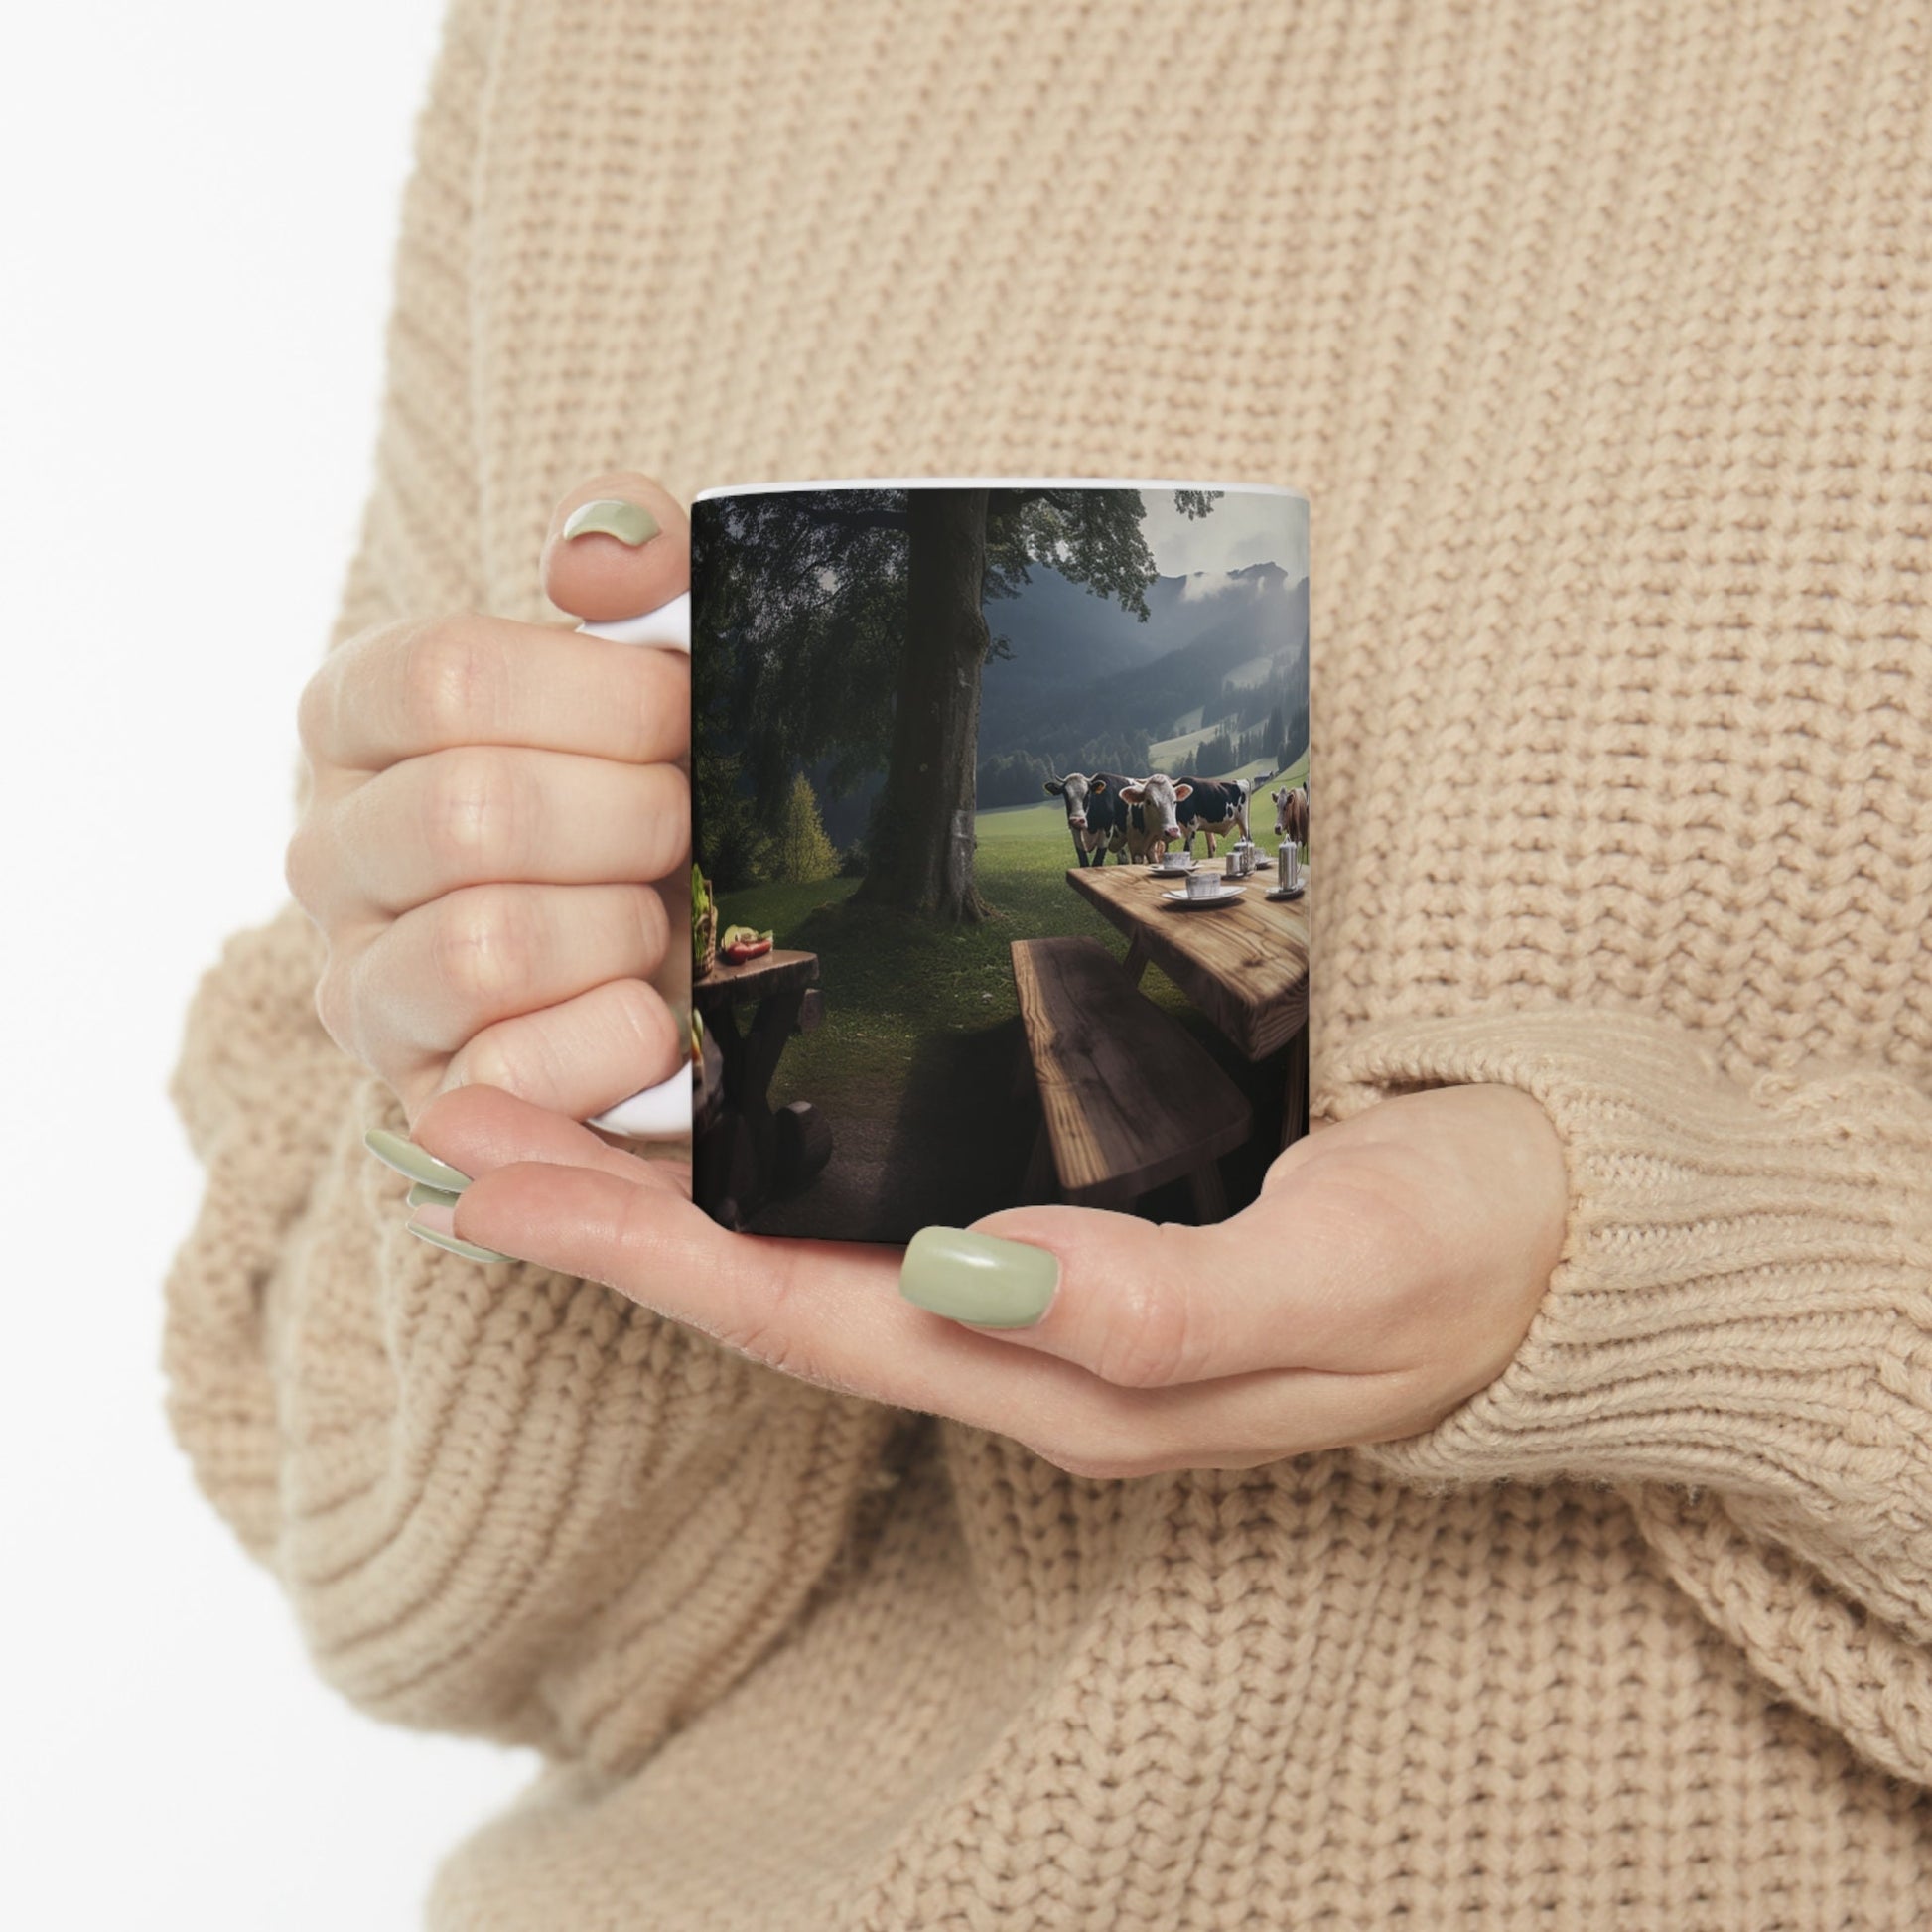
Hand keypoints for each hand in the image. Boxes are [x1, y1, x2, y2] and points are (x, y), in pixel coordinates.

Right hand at [287, 473, 691, 1125]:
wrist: (701, 947)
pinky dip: (614, 1040)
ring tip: (661, 920)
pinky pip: (508, 1076)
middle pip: (470, 814)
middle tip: (687, 825)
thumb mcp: (670, 653)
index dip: (602, 698)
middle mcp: (331, 851)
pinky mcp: (426, 1100)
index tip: (682, 714)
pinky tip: (658, 1016)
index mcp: (361, 718)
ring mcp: (365, 987)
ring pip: (482, 946)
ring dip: (622, 928)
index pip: (443, 677)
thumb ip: (644, 561)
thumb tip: (593, 559)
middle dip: (631, 819)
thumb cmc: (669, 781)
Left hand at [397, 1081, 1568, 1474]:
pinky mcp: (1073, 1232)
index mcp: (1067, 1373)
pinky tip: (726, 1114)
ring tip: (536, 1109)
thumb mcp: (1342, 1277)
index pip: (808, 1317)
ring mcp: (1042, 1297)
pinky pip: (882, 1212)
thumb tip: (976, 1277)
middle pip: (770, 1290)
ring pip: (811, 1254)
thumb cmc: (1457, 1252)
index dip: (641, 1251)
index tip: (493, 1172)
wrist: (1553, 1241)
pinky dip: (774, 1165)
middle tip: (452, 1119)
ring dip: (668, 1191)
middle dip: (605, 1215)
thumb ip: (1168, 1301)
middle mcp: (1025, 1347)